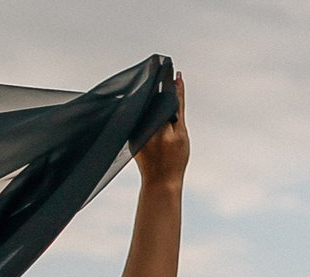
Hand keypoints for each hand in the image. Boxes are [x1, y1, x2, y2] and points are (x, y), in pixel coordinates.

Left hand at [135, 73, 187, 188]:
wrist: (160, 181)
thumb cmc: (174, 157)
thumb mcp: (180, 130)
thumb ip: (178, 103)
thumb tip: (177, 79)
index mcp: (153, 119)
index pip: (156, 90)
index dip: (160, 76)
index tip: (163, 62)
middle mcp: (139, 122)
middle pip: (145, 96)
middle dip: (153, 83)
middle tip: (159, 67)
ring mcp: (132, 130)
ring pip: (141, 106)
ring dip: (148, 96)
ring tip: (156, 88)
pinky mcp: (129, 135)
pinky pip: (136, 116)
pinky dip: (143, 109)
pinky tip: (150, 105)